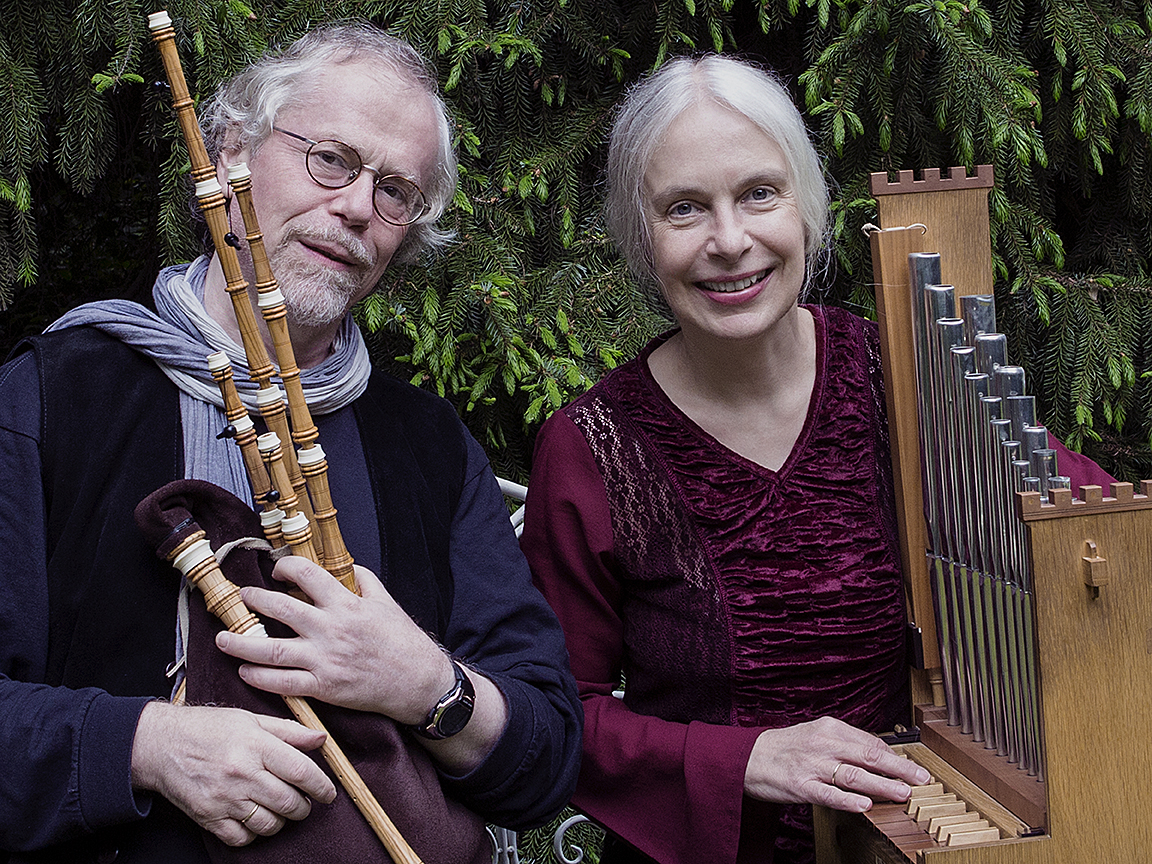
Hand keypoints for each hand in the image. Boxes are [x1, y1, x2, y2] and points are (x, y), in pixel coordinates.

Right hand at [130, 701, 335, 845]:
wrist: (160, 745)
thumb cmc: (207, 728)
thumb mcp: (250, 719)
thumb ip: (288, 731)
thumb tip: (321, 739)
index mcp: (256, 746)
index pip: (301, 771)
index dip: (321, 786)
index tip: (329, 793)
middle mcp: (242, 774)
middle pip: (288, 802)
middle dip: (304, 807)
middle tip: (305, 802)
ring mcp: (225, 798)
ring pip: (269, 823)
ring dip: (282, 821)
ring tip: (282, 809)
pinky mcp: (209, 817)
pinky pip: (242, 838)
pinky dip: (256, 833)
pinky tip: (257, 819)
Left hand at [214, 558, 452, 724]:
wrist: (417, 682)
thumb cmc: (404, 642)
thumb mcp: (387, 603)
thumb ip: (365, 582)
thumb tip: (348, 568)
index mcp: (346, 605)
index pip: (307, 575)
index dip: (286, 568)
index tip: (276, 571)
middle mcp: (331, 630)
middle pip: (280, 609)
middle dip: (254, 600)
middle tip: (242, 597)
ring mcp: (324, 660)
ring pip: (271, 651)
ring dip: (241, 644)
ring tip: (222, 638)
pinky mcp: (324, 687)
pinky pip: (283, 683)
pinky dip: (259, 678)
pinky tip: (245, 672)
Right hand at [743, 716, 930, 812]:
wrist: (747, 757)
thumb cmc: (785, 747)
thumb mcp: (816, 734)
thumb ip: (845, 743)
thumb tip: (880, 755)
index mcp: (829, 728)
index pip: (871, 741)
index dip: (896, 755)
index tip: (914, 766)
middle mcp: (823, 744)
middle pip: (869, 755)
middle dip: (900, 768)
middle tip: (921, 779)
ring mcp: (812, 765)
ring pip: (854, 775)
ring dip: (882, 785)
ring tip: (902, 793)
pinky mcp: (800, 786)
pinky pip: (829, 794)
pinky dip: (849, 800)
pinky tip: (866, 805)